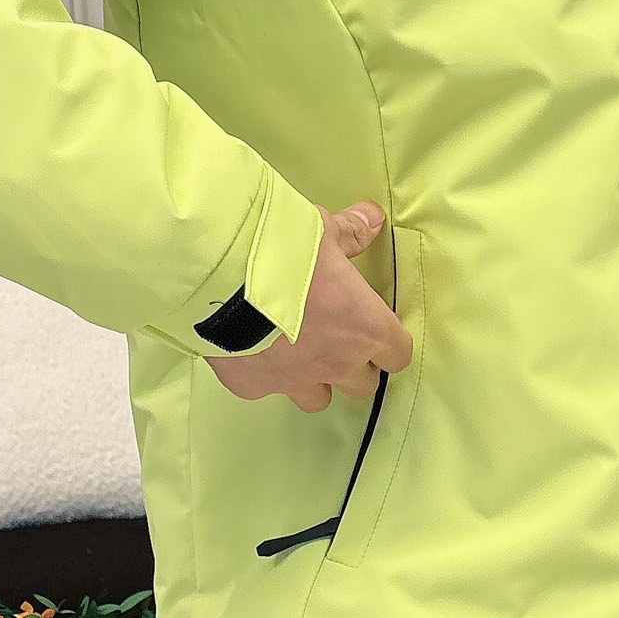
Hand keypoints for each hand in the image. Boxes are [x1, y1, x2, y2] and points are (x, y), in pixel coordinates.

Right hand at [204, 201, 412, 408]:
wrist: (220, 276)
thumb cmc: (284, 251)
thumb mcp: (323, 230)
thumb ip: (351, 233)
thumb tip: (372, 219)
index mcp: (365, 328)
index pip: (398, 355)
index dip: (389, 344)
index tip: (375, 328)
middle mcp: (337, 363)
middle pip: (362, 384)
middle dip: (354, 365)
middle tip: (336, 337)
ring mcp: (296, 381)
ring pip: (320, 399)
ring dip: (316, 380)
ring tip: (298, 352)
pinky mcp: (256, 387)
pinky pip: (269, 390)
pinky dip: (266, 375)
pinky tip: (252, 348)